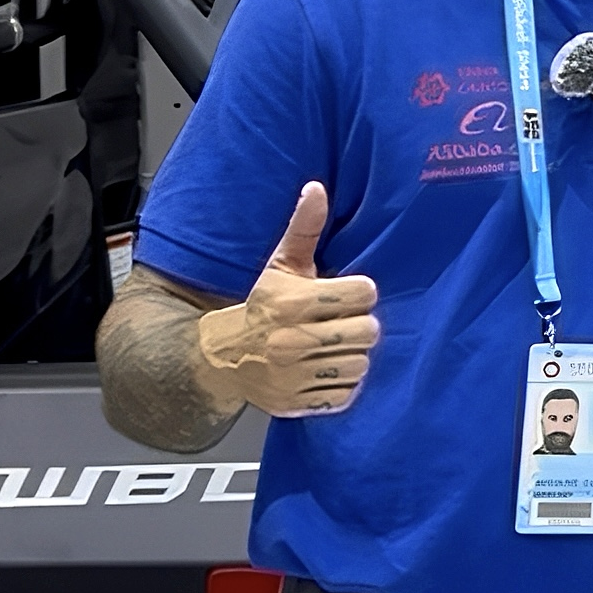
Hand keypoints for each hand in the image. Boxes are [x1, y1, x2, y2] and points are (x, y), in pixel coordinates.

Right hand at [192, 183, 379, 418]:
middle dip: (360, 324)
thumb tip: (316, 188)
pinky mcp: (298, 404)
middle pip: (368, 331)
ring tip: (335, 345)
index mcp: (293, 303)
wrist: (224, 357)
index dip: (359, 292)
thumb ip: (304, 228)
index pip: (364, 294)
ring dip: (354, 355)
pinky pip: (346, 394)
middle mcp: (293, 341)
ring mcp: (295, 376)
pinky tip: (327, 369)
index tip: (345, 295)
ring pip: (361, 364)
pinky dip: (343, 384)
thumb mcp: (281, 266)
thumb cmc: (263, 306)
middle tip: (341, 322)